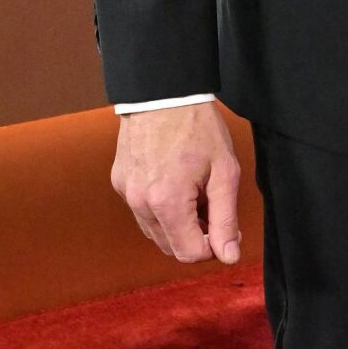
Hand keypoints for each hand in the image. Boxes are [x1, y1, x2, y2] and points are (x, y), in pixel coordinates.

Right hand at [112, 102, 241, 265]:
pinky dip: (160, 209)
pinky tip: (175, 183)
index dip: (211, 247)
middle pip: (170, 247)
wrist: (163, 92)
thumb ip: (226, 219)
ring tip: (194, 192)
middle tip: (211, 205)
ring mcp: (126, 193)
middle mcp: (139, 202)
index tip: (223, 227)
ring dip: (177, 224)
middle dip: (194, 235)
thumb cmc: (198, 127)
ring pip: (155, 232)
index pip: (188, 253)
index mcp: (166, 202)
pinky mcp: (120, 182)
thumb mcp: (224, 172)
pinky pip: (142, 212)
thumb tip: (228, 256)